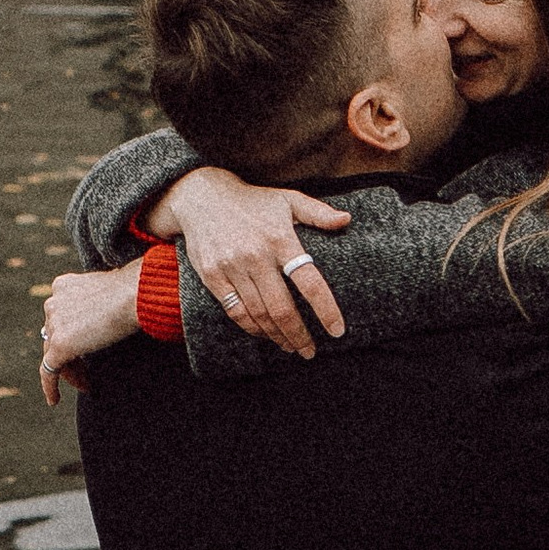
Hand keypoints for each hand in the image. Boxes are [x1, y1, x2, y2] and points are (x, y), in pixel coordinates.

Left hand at [39, 265, 141, 403]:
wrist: (136, 295)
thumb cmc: (135, 291)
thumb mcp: (111, 292)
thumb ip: (99, 304)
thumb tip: (106, 318)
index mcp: (63, 286)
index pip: (61, 317)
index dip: (73, 336)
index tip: (87, 350)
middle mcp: (53, 302)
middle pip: (55, 337)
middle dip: (72, 357)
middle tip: (88, 373)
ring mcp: (54, 323)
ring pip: (53, 356)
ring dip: (70, 372)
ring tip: (88, 385)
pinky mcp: (59, 344)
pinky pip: (48, 371)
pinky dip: (49, 387)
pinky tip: (54, 401)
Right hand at [146, 164, 350, 359]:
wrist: (201, 197)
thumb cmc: (252, 201)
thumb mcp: (287, 199)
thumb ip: (317, 213)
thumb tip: (346, 220)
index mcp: (280, 239)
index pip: (309, 281)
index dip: (325, 309)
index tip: (337, 331)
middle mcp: (256, 256)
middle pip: (282, 307)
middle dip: (299, 335)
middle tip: (311, 351)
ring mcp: (232, 267)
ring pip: (259, 314)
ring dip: (277, 336)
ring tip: (291, 347)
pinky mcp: (213, 276)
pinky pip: (235, 311)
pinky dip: (252, 328)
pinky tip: (265, 334)